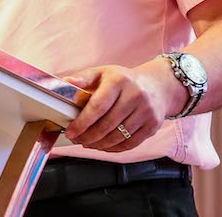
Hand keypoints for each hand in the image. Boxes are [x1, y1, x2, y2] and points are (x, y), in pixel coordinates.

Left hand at [62, 60, 183, 152]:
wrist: (156, 86)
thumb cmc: (123, 80)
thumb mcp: (102, 73)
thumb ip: (83, 78)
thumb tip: (65, 82)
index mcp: (118, 80)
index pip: (98, 106)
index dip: (82, 122)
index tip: (71, 131)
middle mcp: (135, 95)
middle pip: (107, 125)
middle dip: (88, 136)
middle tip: (77, 140)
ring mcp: (146, 111)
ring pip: (118, 137)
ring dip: (99, 144)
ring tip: (88, 143)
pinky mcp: (153, 125)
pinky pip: (130, 143)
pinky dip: (114, 148)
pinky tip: (104, 146)